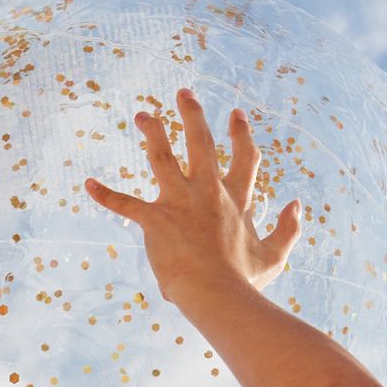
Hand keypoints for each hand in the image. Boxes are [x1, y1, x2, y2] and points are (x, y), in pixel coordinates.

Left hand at [84, 89, 300, 309]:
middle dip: (192, 115)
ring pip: (163, 158)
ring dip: (153, 133)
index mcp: (235, 201)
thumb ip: (289, 229)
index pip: (243, 159)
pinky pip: (124, 204)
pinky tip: (87, 183)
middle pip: (201, 144)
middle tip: (184, 93)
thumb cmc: (244, 280)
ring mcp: (180, 203)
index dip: (241, 136)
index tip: (236, 114)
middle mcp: (208, 193)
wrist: (216, 292)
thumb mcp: (274, 256)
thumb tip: (298, 204)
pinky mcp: (155, 220)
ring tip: (144, 115)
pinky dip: (105, 195)